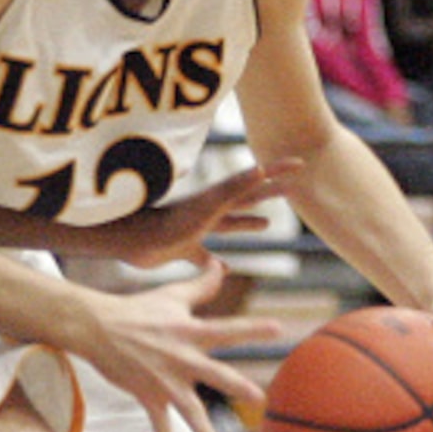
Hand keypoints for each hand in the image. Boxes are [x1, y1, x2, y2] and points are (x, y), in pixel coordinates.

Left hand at [76, 159, 303, 270]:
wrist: (132, 241)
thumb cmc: (169, 222)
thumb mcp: (209, 204)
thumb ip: (234, 188)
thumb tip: (262, 168)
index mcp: (220, 199)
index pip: (255, 180)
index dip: (277, 172)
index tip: (300, 163)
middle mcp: (210, 212)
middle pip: (247, 201)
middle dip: (268, 195)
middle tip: (293, 190)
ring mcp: (196, 229)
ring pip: (229, 226)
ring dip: (247, 224)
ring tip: (266, 224)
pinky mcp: (183, 248)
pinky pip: (205, 257)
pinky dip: (216, 263)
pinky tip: (224, 268)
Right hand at [87, 258, 284, 431]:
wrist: (96, 327)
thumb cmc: (136, 309)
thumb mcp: (171, 294)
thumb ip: (201, 284)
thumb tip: (221, 263)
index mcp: (190, 332)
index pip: (228, 329)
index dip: (253, 329)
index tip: (279, 330)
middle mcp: (181, 358)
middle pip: (215, 374)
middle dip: (238, 387)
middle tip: (261, 399)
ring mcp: (164, 380)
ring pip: (188, 410)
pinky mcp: (147, 394)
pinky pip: (158, 425)